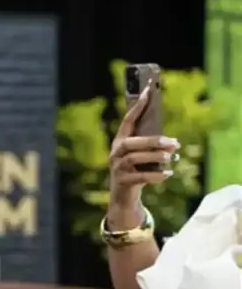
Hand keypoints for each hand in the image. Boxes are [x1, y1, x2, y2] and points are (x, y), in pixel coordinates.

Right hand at [108, 85, 177, 214]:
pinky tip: (168, 174)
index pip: (128, 121)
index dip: (137, 106)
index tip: (148, 90)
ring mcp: (117, 168)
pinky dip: (156, 176)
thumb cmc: (136, 172)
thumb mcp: (141, 156)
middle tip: (173, 142)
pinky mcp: (123, 182)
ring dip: (155, 157)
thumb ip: (150, 147)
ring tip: (171, 157)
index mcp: (120, 142)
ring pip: (134, 159)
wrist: (123, 198)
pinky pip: (140, 177)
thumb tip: (173, 142)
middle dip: (152, 141)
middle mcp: (115, 153)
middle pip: (130, 143)